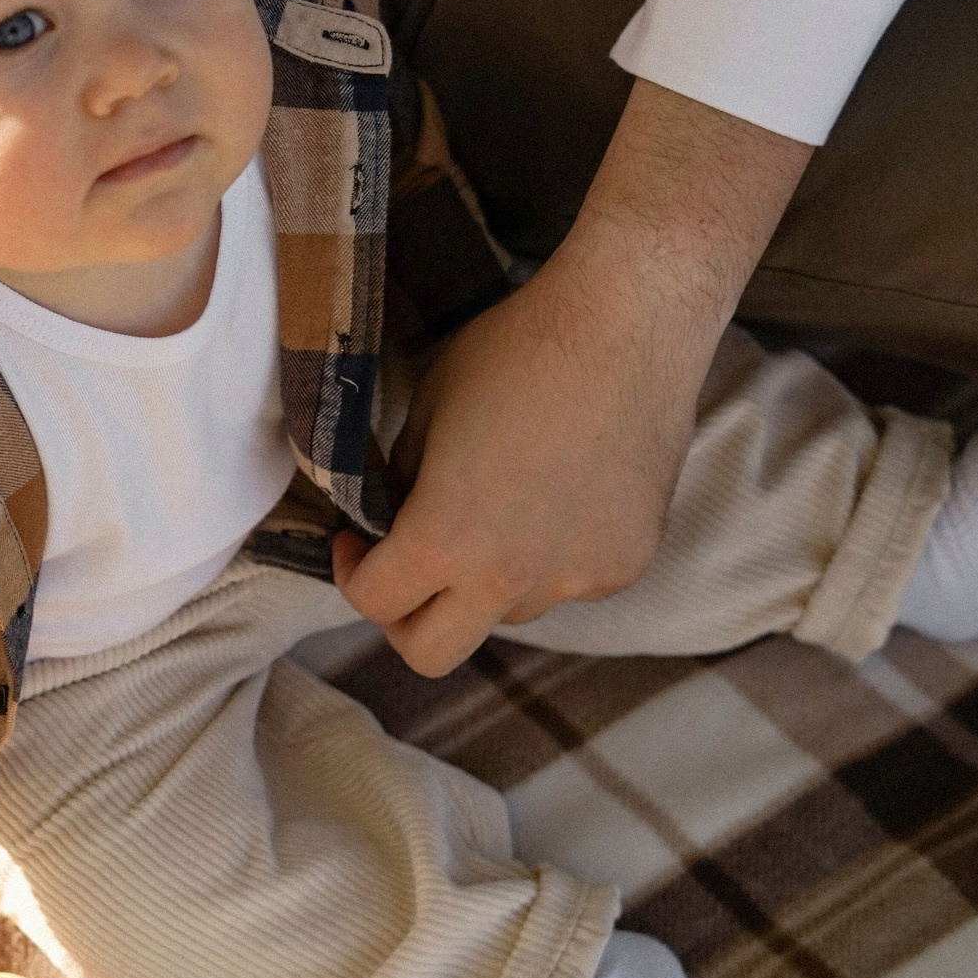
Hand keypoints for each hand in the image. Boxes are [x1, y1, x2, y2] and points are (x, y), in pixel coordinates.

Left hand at [333, 80, 812, 676]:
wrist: (627, 324)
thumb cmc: (514, 348)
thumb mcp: (426, 410)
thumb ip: (401, 482)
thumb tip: (389, 521)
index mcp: (445, 538)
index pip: (373, 602)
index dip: (350, 571)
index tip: (357, 541)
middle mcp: (509, 578)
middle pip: (431, 652)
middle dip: (403, 618)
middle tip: (404, 566)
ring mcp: (575, 579)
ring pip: (505, 612)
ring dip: (484, 579)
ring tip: (501, 505)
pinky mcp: (624, 563)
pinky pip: (566, 581)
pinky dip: (549, 556)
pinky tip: (562, 489)